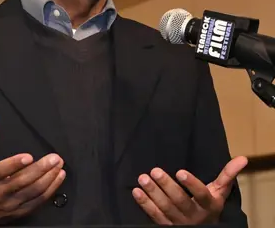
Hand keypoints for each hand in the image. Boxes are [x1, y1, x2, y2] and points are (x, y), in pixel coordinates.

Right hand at [0, 115, 65, 225]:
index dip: (15, 165)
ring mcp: (11, 204)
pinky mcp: (21, 211)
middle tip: (55, 157)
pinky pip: (38, 201)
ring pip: (33, 192)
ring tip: (59, 164)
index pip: (1, 171)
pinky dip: (51, 189)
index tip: (29, 156)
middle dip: (40, 169)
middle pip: (22, 182)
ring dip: (49, 178)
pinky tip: (59, 177)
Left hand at [132, 156, 247, 224]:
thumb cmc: (209, 204)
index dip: (191, 184)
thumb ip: (227, 175)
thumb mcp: (220, 192)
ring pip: (165, 208)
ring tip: (142, 178)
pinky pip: (155, 216)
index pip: (200, 194)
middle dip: (166, 186)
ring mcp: (179, 223)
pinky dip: (145, 204)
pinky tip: (136, 192)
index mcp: (208, 205)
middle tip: (154, 170)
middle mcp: (194, 216)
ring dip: (152, 193)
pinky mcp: (167, 226)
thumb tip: (243, 158)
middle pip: (179, 201)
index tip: (180, 171)